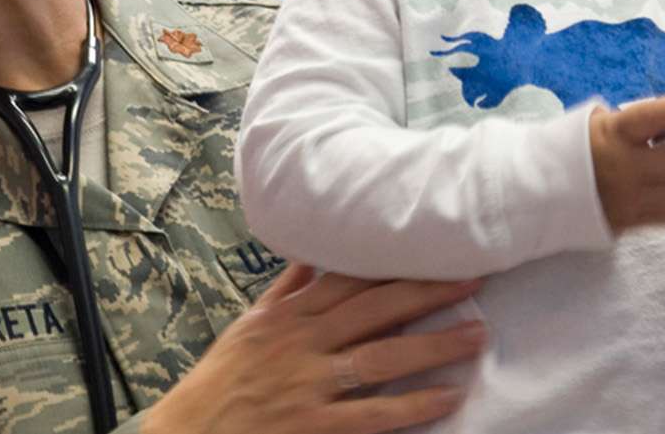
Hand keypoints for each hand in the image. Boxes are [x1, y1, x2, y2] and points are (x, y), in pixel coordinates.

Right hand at [144, 263, 486, 433]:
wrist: (189, 433)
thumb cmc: (220, 381)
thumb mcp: (247, 327)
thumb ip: (283, 293)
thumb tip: (308, 257)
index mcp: (285, 316)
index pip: (347, 280)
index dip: (392, 264)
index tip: (433, 249)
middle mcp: (300, 343)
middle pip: (372, 310)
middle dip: (425, 293)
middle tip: (472, 279)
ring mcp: (308, 384)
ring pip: (380, 357)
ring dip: (432, 346)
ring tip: (475, 334)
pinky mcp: (313, 425)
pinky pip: (372, 414)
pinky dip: (411, 405)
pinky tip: (446, 398)